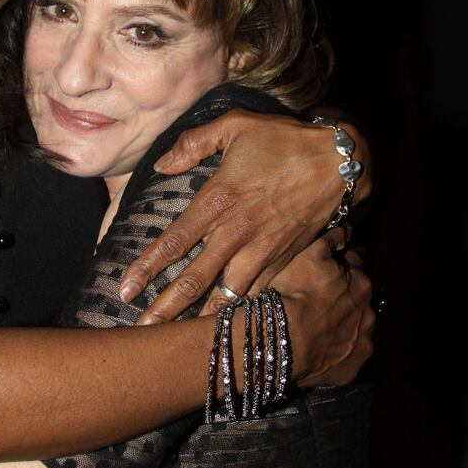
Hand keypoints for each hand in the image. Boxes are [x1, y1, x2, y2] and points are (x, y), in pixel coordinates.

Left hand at [121, 109, 370, 321]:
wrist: (341, 161)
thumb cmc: (285, 140)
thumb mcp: (235, 126)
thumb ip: (193, 143)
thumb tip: (161, 165)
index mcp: (218, 200)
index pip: (174, 241)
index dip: (147, 267)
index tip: (126, 289)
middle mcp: (237, 231)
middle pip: (195, 278)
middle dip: (166, 307)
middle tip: (143, 331)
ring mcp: (262, 249)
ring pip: (226, 293)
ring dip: (201, 318)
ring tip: (179, 341)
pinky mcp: (285, 258)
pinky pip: (257, 292)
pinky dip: (240, 310)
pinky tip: (225, 327)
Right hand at [273, 232, 373, 387]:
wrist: (281, 340)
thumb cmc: (293, 293)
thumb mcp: (307, 256)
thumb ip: (330, 241)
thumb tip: (346, 231)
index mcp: (361, 283)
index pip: (356, 264)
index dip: (343, 262)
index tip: (332, 264)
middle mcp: (368, 313)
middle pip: (360, 298)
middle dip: (347, 296)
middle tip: (322, 298)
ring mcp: (362, 343)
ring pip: (357, 329)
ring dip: (345, 325)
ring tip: (320, 327)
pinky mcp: (352, 369)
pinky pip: (347, 357)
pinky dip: (338, 353)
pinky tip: (321, 350)